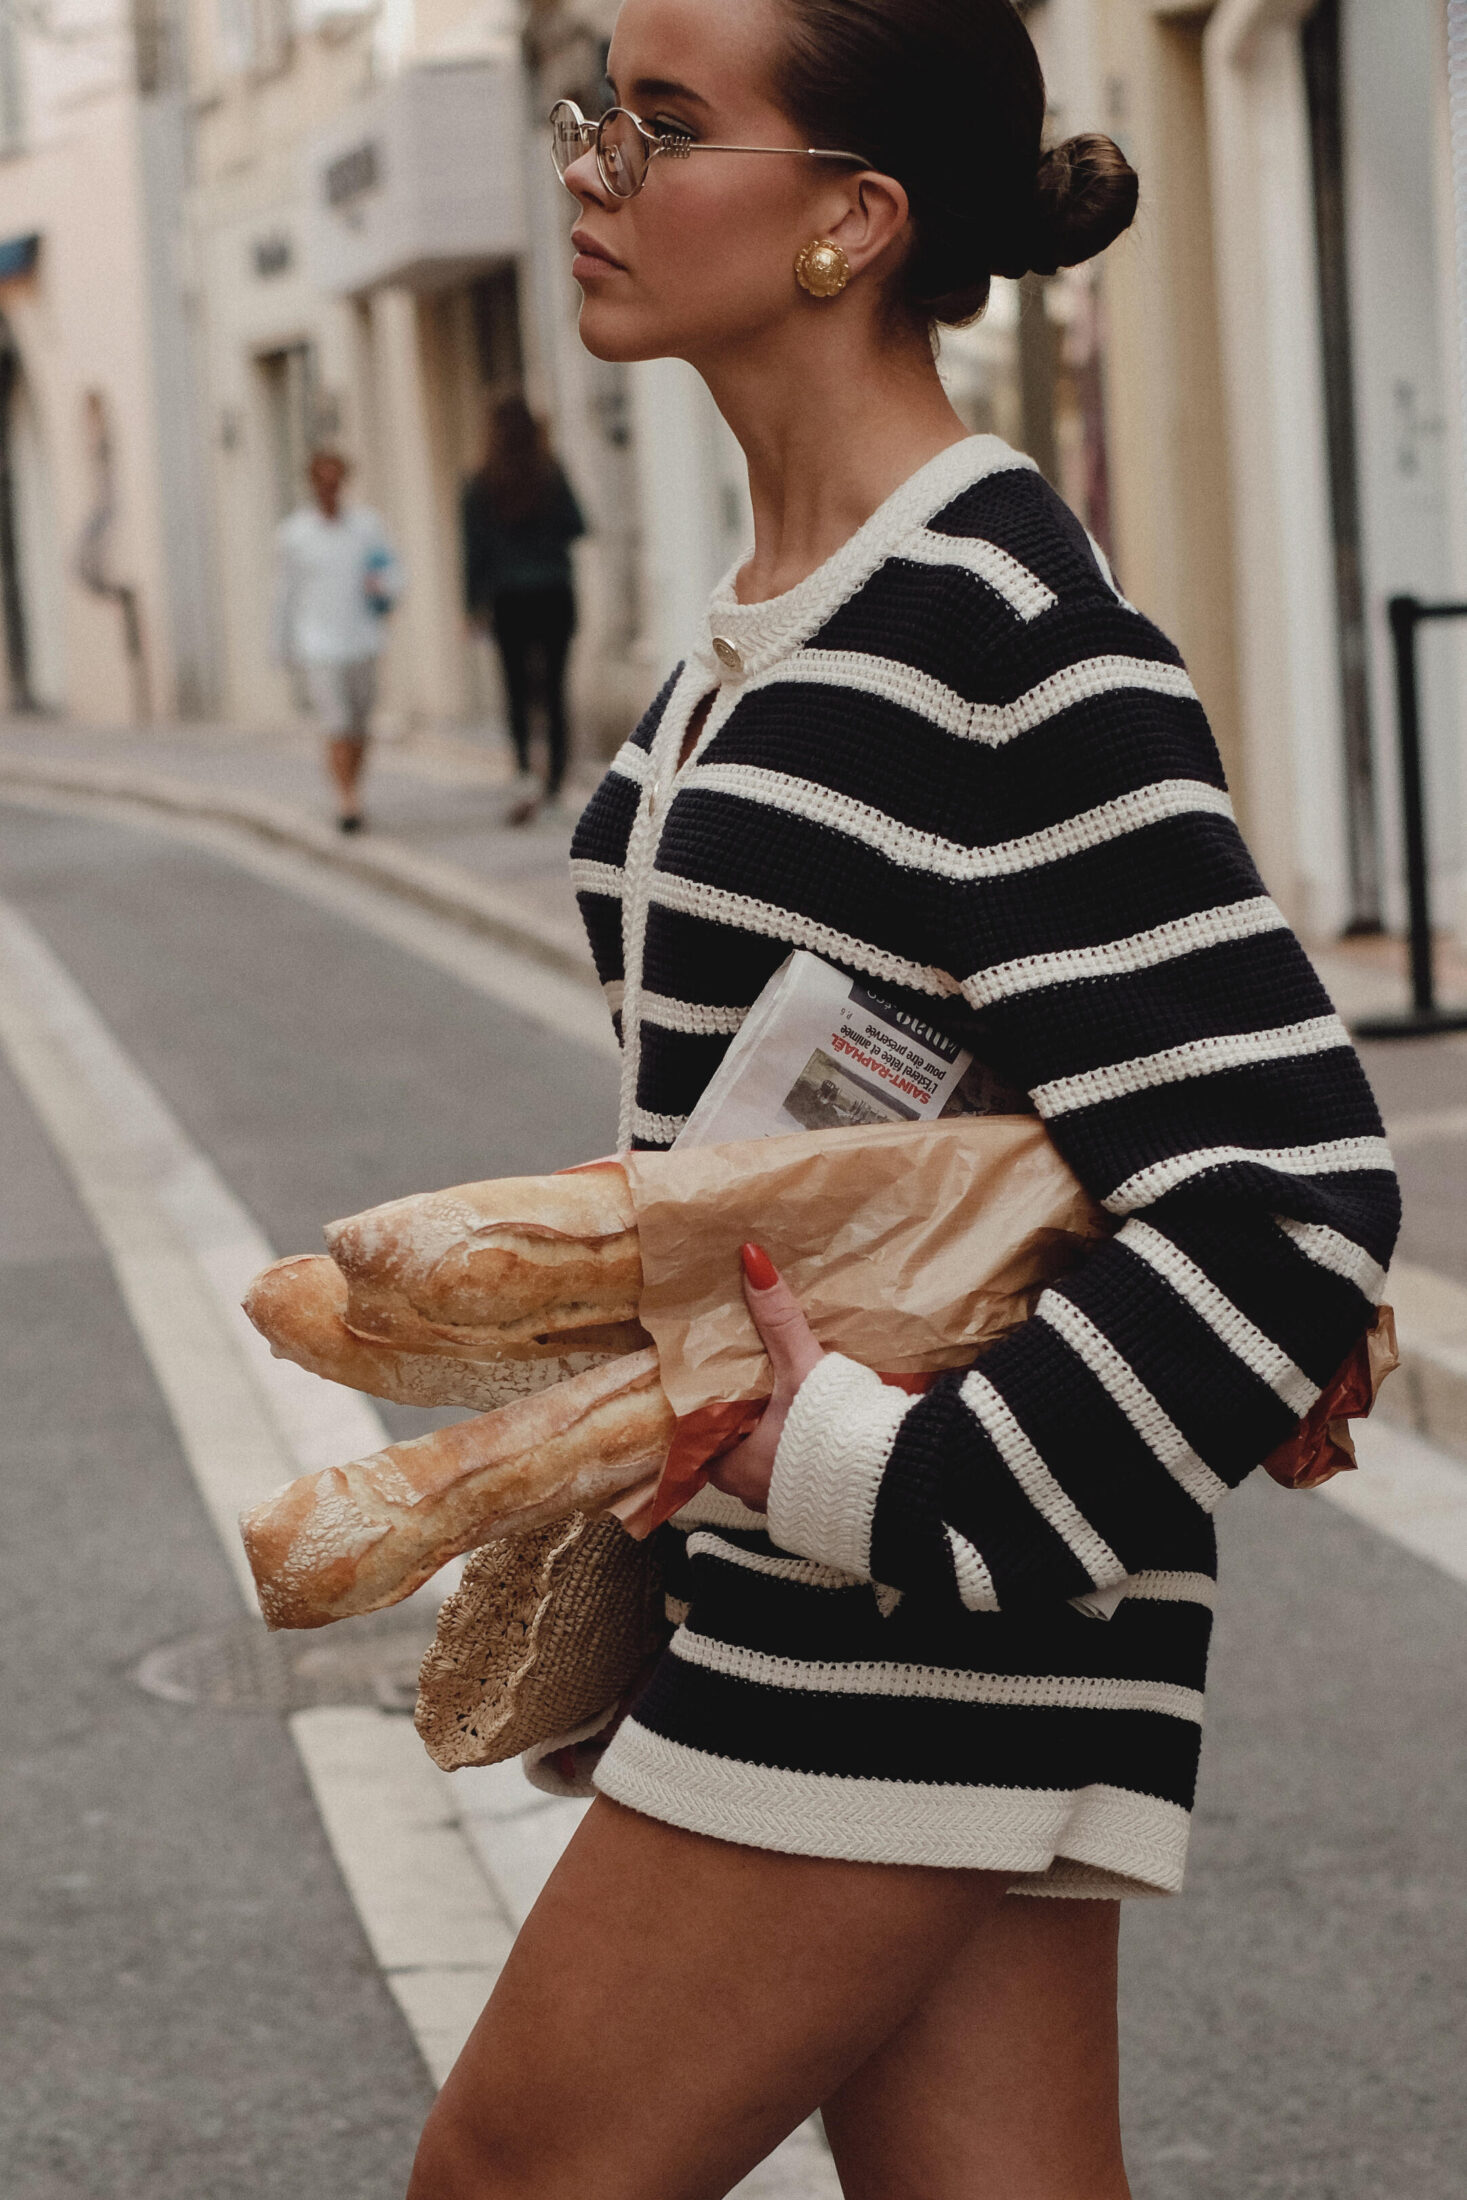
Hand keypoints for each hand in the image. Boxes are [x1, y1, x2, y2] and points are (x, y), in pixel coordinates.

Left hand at [704, 1245, 825, 1512]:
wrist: (897, 1477)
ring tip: (778, 1396)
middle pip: (730, 1447)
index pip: (698, 1435)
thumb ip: (778, 1319)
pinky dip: (796, 1448)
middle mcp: (749, 1492)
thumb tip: (752, 1260)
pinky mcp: (815, 1502)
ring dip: (770, 1434)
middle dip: (740, 1418)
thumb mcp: (802, 1369)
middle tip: (747, 1382)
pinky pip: (792, 1471)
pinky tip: (810, 1424)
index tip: (714, 1382)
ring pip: (761, 1460)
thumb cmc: (837, 1433)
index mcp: (731, 1466)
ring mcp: (781, 1500)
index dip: (705, 1408)